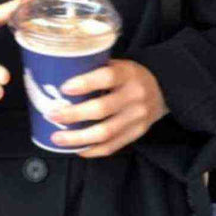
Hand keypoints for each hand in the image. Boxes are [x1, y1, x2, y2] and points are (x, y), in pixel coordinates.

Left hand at [48, 58, 168, 156]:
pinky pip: (112, 146)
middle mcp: (135, 96)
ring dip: (78, 138)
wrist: (163, 90)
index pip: (107, 77)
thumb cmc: (130, 77)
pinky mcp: (137, 133)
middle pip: (102, 109)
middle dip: (74, 115)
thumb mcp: (119, 65)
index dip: (85, 83)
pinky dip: (92, 150)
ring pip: (105, 133)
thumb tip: (58, 76)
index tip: (64, 88)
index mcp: (129, 74)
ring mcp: (137, 118)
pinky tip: (77, 149)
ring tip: (58, 138)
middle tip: (52, 115)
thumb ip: (96, 70)